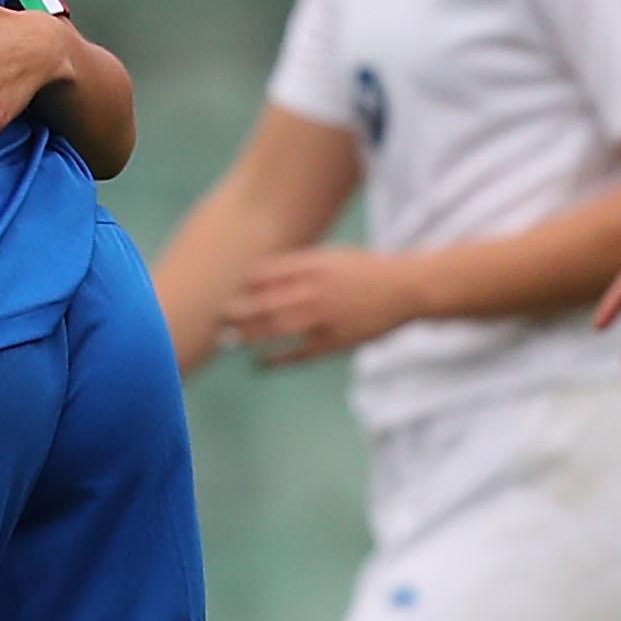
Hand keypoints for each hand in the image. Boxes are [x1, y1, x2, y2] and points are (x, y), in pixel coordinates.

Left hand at [222, 247, 422, 367]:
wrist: (406, 288)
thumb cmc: (365, 270)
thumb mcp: (331, 256)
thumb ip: (298, 264)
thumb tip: (259, 274)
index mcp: (313, 265)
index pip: (265, 274)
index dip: (241, 285)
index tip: (222, 290)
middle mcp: (315, 290)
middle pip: (264, 302)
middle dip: (236, 310)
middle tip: (214, 316)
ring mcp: (324, 317)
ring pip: (277, 328)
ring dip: (248, 335)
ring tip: (226, 339)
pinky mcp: (335, 342)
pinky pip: (300, 354)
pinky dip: (277, 360)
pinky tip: (259, 364)